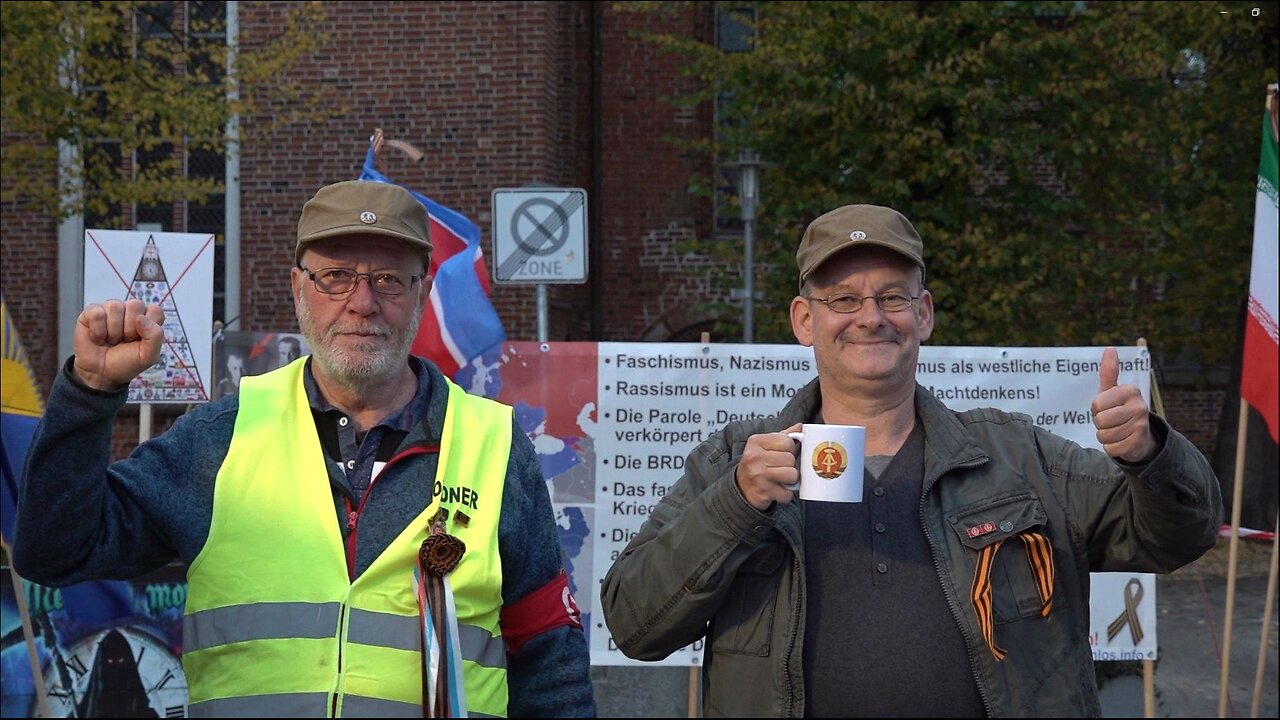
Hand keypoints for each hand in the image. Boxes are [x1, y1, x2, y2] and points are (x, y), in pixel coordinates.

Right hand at [72, 299, 164, 391]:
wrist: (101, 374)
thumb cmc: (125, 362)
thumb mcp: (148, 356)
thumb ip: (155, 336)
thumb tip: (141, 317)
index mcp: (147, 319)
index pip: (155, 310)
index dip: (148, 327)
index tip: (140, 340)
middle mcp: (130, 311)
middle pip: (135, 305)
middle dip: (129, 329)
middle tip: (124, 341)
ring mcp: (110, 309)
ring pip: (115, 306)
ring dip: (113, 331)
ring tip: (111, 340)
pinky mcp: (92, 312)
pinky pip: (97, 313)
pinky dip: (98, 330)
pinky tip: (99, 338)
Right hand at [735, 422, 802, 510]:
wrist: (741, 486)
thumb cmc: (757, 464)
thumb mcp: (766, 445)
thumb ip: (784, 436)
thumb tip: (800, 427)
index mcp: (756, 441)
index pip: (788, 441)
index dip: (790, 449)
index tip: (781, 454)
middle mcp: (754, 457)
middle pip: (790, 459)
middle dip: (789, 465)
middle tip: (779, 468)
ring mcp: (758, 475)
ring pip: (792, 475)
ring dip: (789, 480)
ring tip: (780, 479)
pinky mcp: (762, 492)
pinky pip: (787, 493)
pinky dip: (785, 494)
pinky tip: (776, 490)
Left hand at [1091, 346, 1156, 463]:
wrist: (1139, 436)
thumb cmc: (1119, 409)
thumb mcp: (1111, 390)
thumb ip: (1108, 372)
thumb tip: (1110, 349)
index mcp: (1131, 391)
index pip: (1097, 404)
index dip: (1096, 409)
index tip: (1106, 407)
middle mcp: (1140, 407)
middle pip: (1101, 420)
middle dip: (1100, 423)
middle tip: (1110, 421)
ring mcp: (1141, 426)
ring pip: (1104, 435)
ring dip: (1104, 436)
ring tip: (1115, 430)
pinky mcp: (1138, 444)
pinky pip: (1111, 448)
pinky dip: (1111, 447)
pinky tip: (1120, 441)